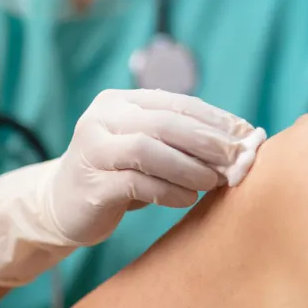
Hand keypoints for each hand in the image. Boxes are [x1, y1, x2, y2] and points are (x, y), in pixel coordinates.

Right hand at [45, 88, 262, 245]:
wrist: (59, 207)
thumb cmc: (117, 174)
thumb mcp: (146, 148)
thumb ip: (180, 140)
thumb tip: (242, 141)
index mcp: (120, 101)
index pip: (177, 103)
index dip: (216, 118)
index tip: (248, 134)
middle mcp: (102, 117)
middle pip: (165, 122)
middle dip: (208, 140)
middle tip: (238, 158)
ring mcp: (92, 149)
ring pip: (149, 149)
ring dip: (189, 166)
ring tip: (215, 180)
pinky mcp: (91, 185)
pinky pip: (136, 184)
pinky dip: (168, 191)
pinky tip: (189, 199)